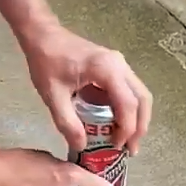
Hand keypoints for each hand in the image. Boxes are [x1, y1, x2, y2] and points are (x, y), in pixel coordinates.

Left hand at [22, 23, 152, 153]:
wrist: (43, 36)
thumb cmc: (46, 62)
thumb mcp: (52, 96)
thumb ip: (67, 122)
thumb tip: (82, 146)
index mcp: (106, 70)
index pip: (127, 104)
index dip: (127, 129)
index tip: (117, 147)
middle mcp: (120, 65)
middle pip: (142, 99)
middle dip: (140, 126)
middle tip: (131, 149)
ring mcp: (120, 64)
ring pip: (140, 94)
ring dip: (137, 118)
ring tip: (127, 140)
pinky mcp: (115, 66)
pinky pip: (130, 90)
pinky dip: (129, 109)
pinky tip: (118, 124)